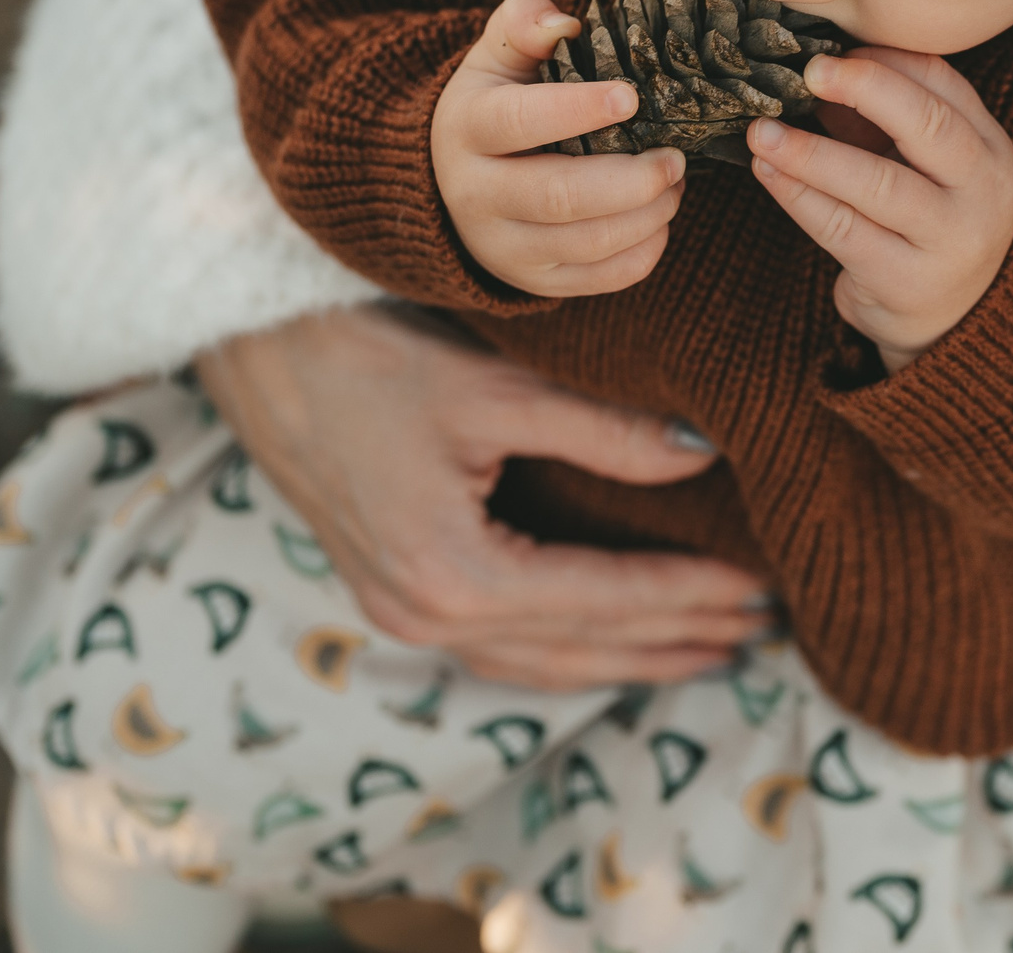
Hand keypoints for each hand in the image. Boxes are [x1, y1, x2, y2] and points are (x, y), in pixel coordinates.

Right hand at [196, 304, 769, 686]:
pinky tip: (608, 642)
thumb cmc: (363, 355)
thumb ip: (602, 430)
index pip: (601, 599)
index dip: (688, 596)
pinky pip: (499, 649)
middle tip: (763, 631)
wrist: (249, 349)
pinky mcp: (389, 593)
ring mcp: (399, 613)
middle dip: (674, 640)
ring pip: (540, 664)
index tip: (760, 590)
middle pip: (579, 649)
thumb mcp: (492, 387)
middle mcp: (424, 615)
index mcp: (452, 575)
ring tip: (708, 649)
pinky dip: (567, 652)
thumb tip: (703, 454)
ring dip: (627, 659)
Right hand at [433, 0, 685, 296]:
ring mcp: (503, 246)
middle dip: (630, 180)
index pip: (518, 121)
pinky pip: (600, 279)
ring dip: (646, 215)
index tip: (632, 97)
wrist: (454, 180)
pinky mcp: (534, 281)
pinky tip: (658, 219)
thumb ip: (523, 24)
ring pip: (585, 243)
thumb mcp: (498, 55)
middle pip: (558, 197)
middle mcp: (475, 194)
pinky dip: (643, 251)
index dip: (576, 109)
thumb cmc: (496, 102)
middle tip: (675, 158)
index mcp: (468, 127)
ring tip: (673, 183)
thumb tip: (565, 25)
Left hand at [745, 48, 1012, 373]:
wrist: (953, 321)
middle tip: (810, 72)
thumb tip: (819, 71)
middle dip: (866, 88)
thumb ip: (886, 119)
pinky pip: (843, 230)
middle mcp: (983, 192)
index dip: (885, 60)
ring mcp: (949, 241)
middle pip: (928, 124)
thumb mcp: (926, 166)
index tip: (832, 53)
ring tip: (762, 133)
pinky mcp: (906, 281)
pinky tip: (769, 172)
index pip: (945, 85)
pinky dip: (799, 196)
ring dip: (811, 153)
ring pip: (877, 183)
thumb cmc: (927, 222)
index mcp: (990, 149)